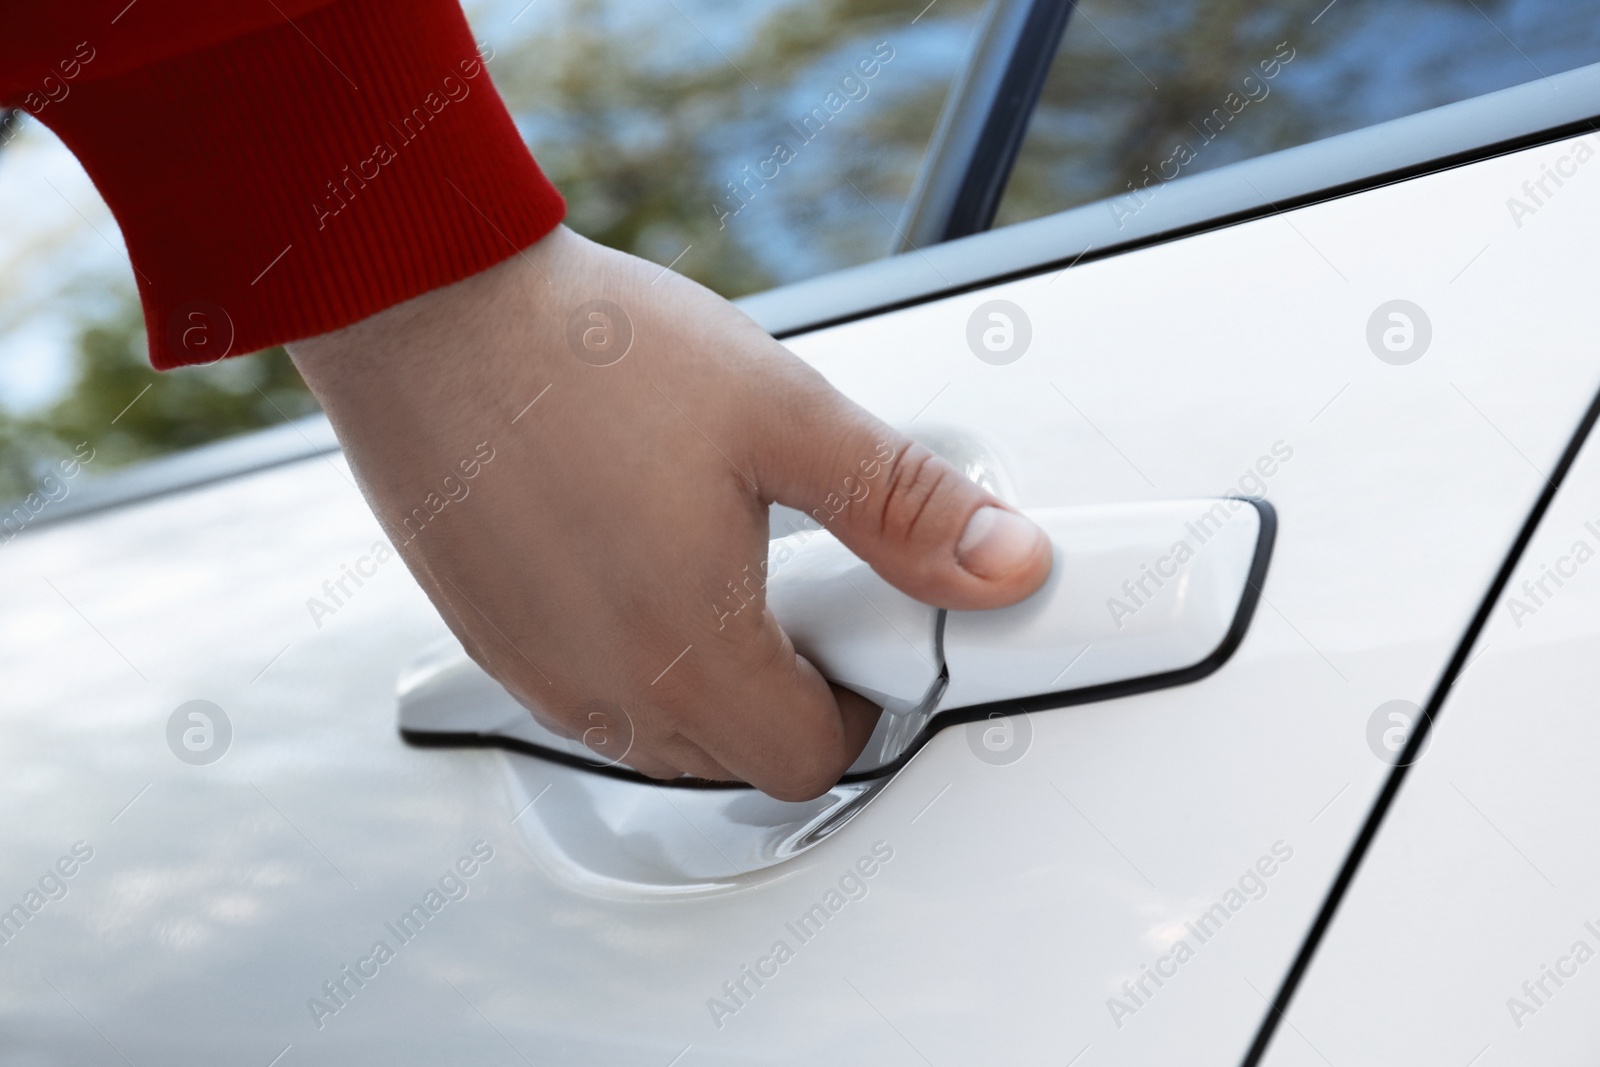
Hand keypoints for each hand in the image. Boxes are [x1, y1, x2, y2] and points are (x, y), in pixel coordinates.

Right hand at [287, 226, 1051, 799]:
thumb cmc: (587, 354)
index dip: (858, 705)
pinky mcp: (486, 636)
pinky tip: (634, 548)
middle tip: (790, 582)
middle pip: (733, 758)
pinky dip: (630, 654)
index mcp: (690, 652)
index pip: (808, 760)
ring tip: (710, 554)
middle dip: (783, 695)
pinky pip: (584, 692)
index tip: (860, 634)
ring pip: (656, 734)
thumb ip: (906, 506)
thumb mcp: (784, 418)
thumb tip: (1003, 562)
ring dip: (706, 678)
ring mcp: (534, 670)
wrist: (431, 307)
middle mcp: (603, 689)